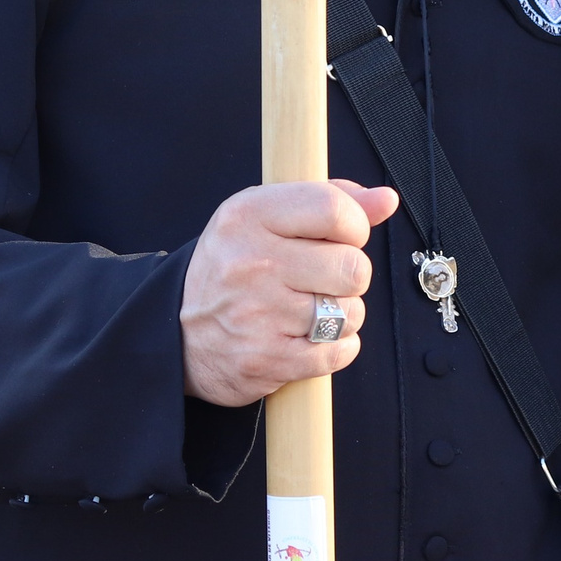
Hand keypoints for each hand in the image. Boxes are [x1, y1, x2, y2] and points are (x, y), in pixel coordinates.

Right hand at [178, 179, 397, 408]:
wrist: (176, 332)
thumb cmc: (232, 268)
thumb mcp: (265, 217)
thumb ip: (328, 200)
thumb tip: (384, 199)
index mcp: (248, 216)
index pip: (334, 209)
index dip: (355, 225)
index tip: (344, 236)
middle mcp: (250, 263)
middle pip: (352, 266)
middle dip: (350, 275)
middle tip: (324, 278)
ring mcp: (257, 314)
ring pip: (350, 312)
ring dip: (343, 314)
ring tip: (314, 309)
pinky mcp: (266, 360)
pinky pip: (338, 352)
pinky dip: (337, 347)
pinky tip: (312, 337)